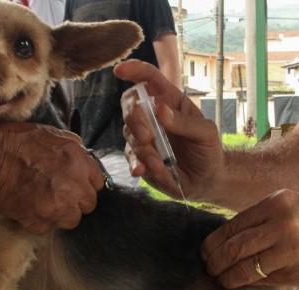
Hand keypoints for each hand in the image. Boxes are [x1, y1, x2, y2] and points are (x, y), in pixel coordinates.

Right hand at [0, 122, 103, 233]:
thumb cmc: (14, 142)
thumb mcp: (50, 133)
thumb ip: (73, 148)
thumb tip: (82, 159)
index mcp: (79, 163)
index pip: (98, 183)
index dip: (84, 183)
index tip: (74, 183)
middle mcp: (74, 187)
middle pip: (88, 204)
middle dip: (75, 200)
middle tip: (57, 193)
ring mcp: (58, 207)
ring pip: (72, 220)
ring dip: (61, 214)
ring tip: (44, 203)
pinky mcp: (40, 222)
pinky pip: (48, 227)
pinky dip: (39, 220)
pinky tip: (29, 207)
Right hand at [114, 59, 223, 200]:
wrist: (206, 180)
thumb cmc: (207, 150)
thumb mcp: (206, 133)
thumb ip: (184, 122)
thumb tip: (159, 109)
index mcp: (169, 101)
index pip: (149, 79)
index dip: (134, 71)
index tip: (120, 70)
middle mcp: (152, 116)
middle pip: (131, 106)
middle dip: (134, 119)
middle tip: (147, 137)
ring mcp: (143, 137)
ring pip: (130, 135)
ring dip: (143, 150)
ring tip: (160, 165)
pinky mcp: (139, 157)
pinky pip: (130, 157)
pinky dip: (135, 164)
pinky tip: (141, 170)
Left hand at [201, 189, 298, 287]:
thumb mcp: (282, 206)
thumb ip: (256, 218)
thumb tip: (220, 239)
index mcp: (276, 204)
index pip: (232, 227)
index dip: (213, 242)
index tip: (204, 251)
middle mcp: (283, 226)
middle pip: (234, 248)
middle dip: (215, 261)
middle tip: (209, 267)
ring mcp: (292, 251)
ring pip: (246, 268)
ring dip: (227, 276)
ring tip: (219, 277)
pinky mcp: (298, 272)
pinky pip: (264, 280)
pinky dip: (247, 282)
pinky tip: (239, 282)